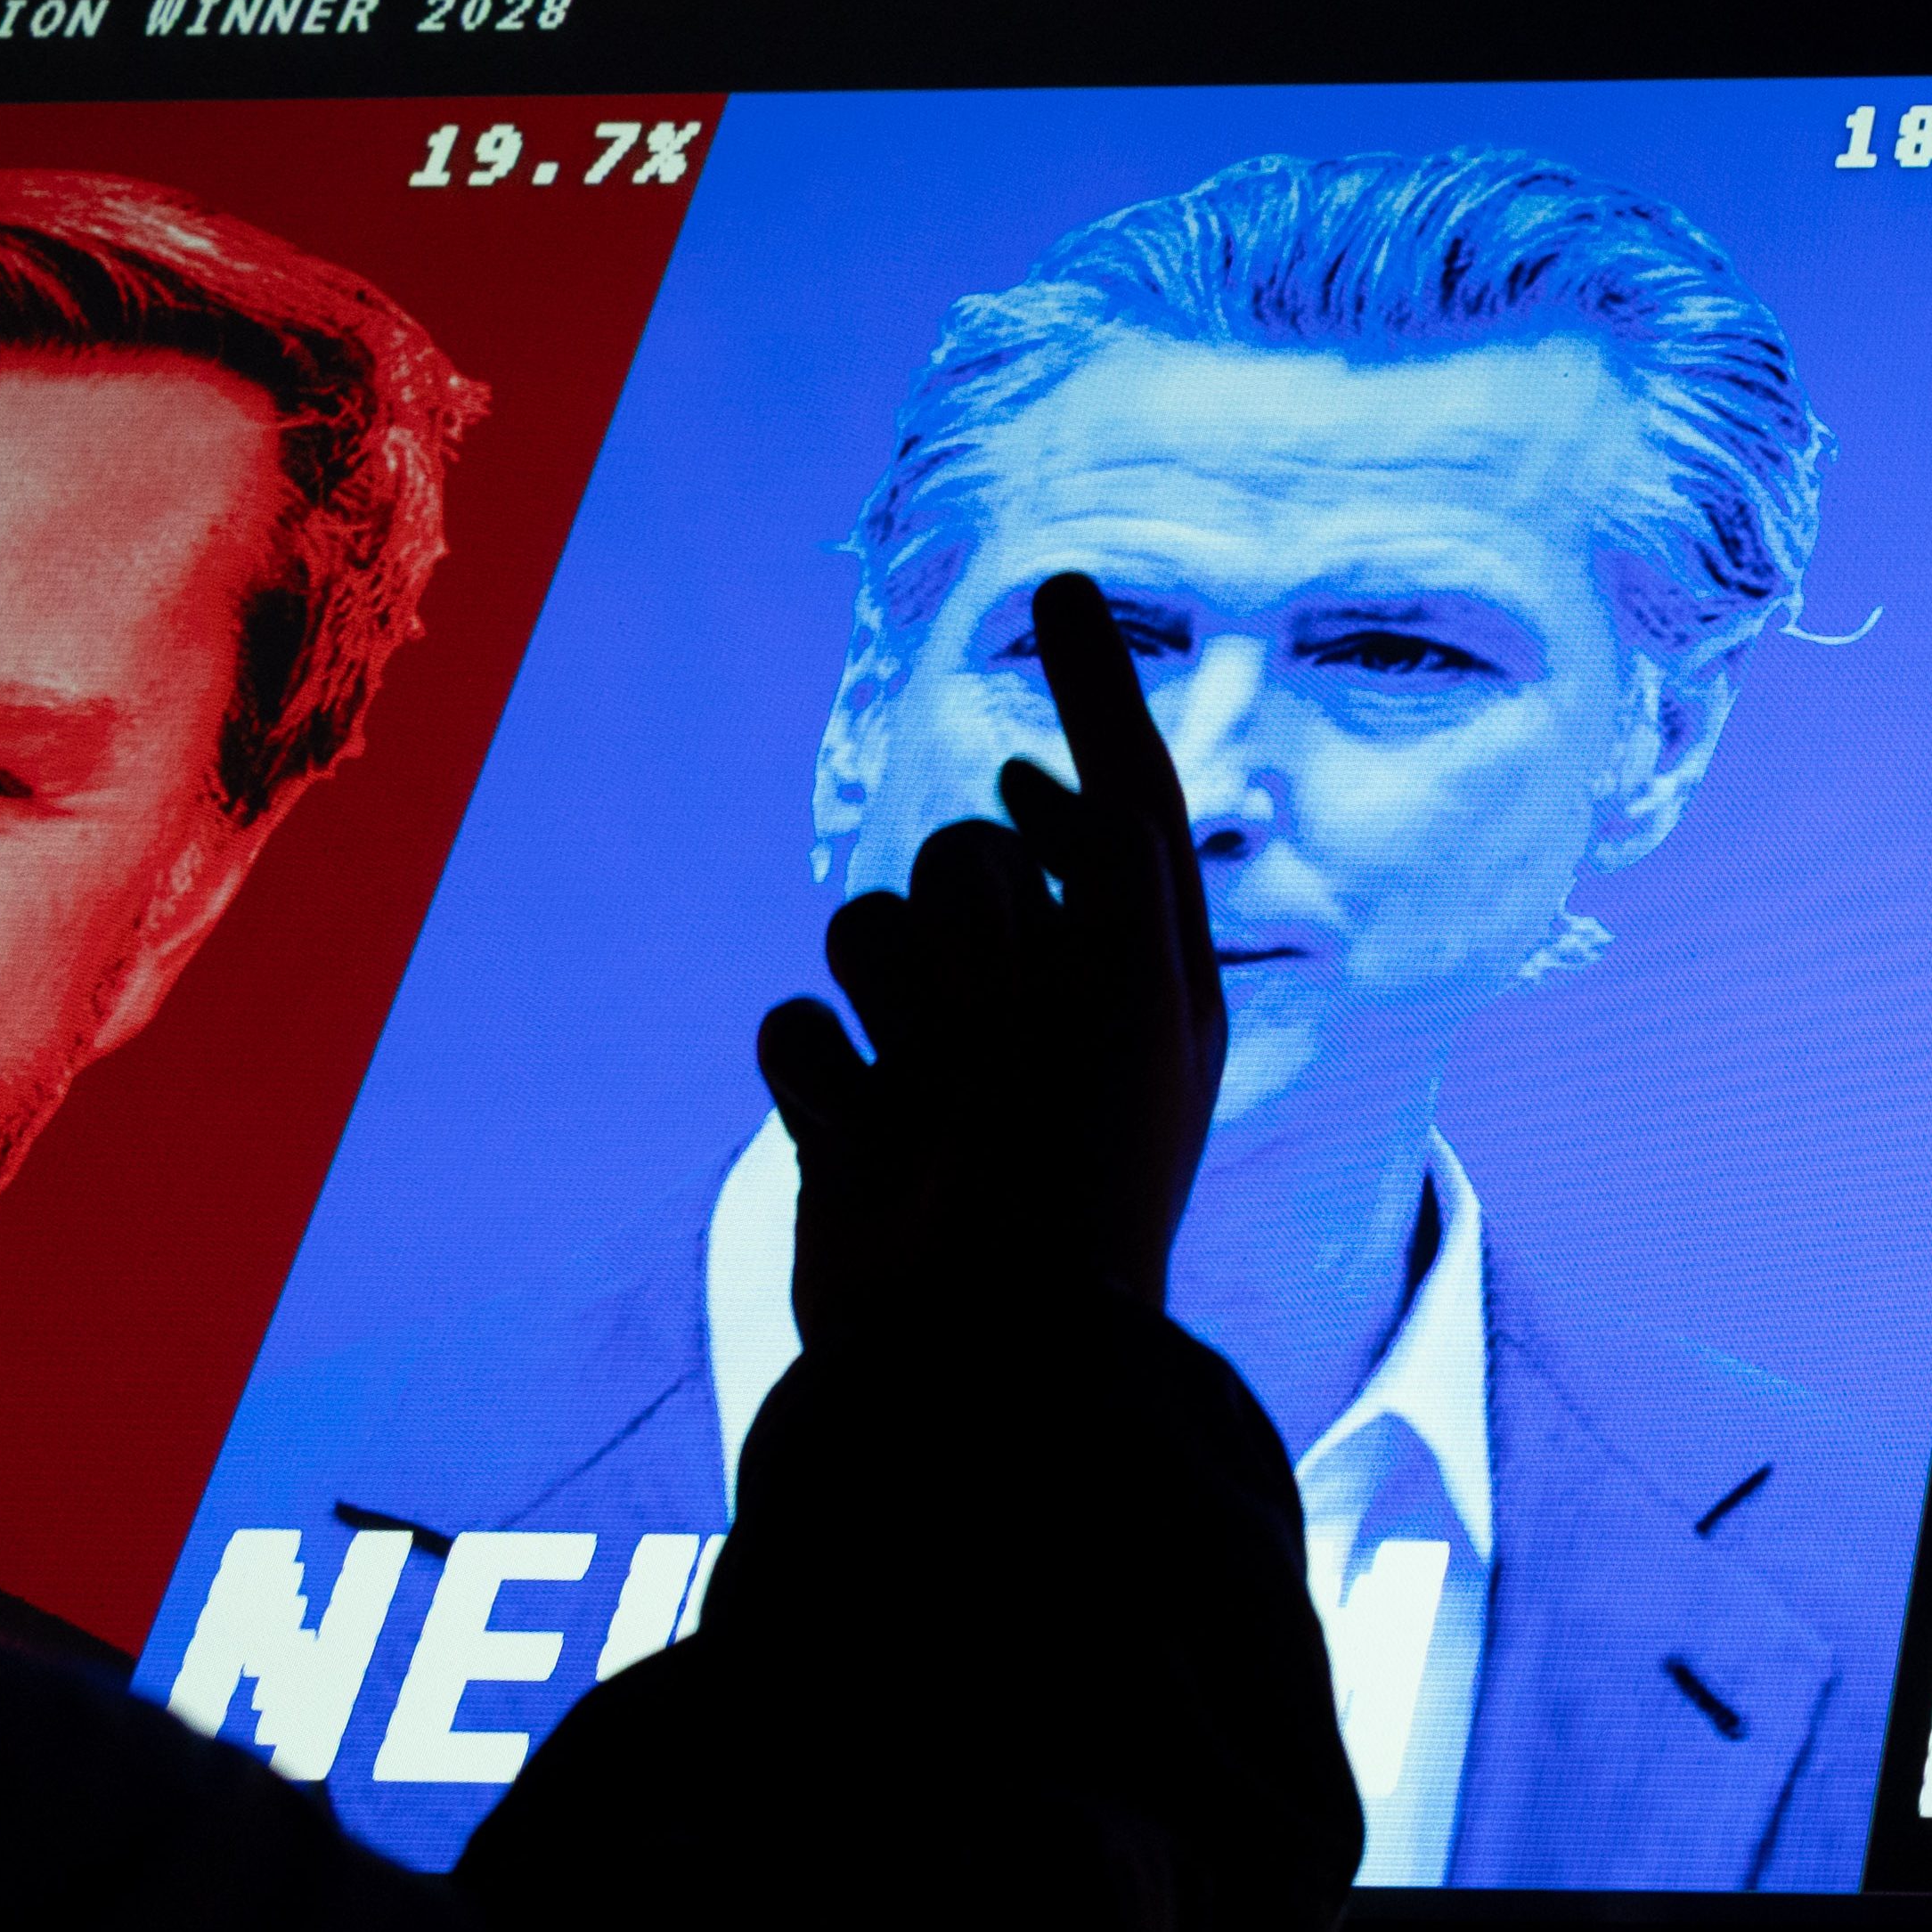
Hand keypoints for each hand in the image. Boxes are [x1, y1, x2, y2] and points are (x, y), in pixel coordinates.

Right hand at [756, 574, 1226, 1348]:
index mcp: (1140, 969)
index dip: (1090, 695)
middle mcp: (1040, 1004)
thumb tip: (1075, 697)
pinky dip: (823, 1080)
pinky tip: (870, 1151)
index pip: (1116, 797)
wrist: (986, 1349)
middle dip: (968, 919)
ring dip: (895, 1001)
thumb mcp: (1129, 982)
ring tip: (939, 1098)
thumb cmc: (1080, 1163)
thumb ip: (1112, 838)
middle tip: (999, 1029)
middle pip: (955, 858)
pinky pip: (791, 1028)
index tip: (1056, 583)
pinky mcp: (845, 1117)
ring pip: (863, 930)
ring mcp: (938, 1059)